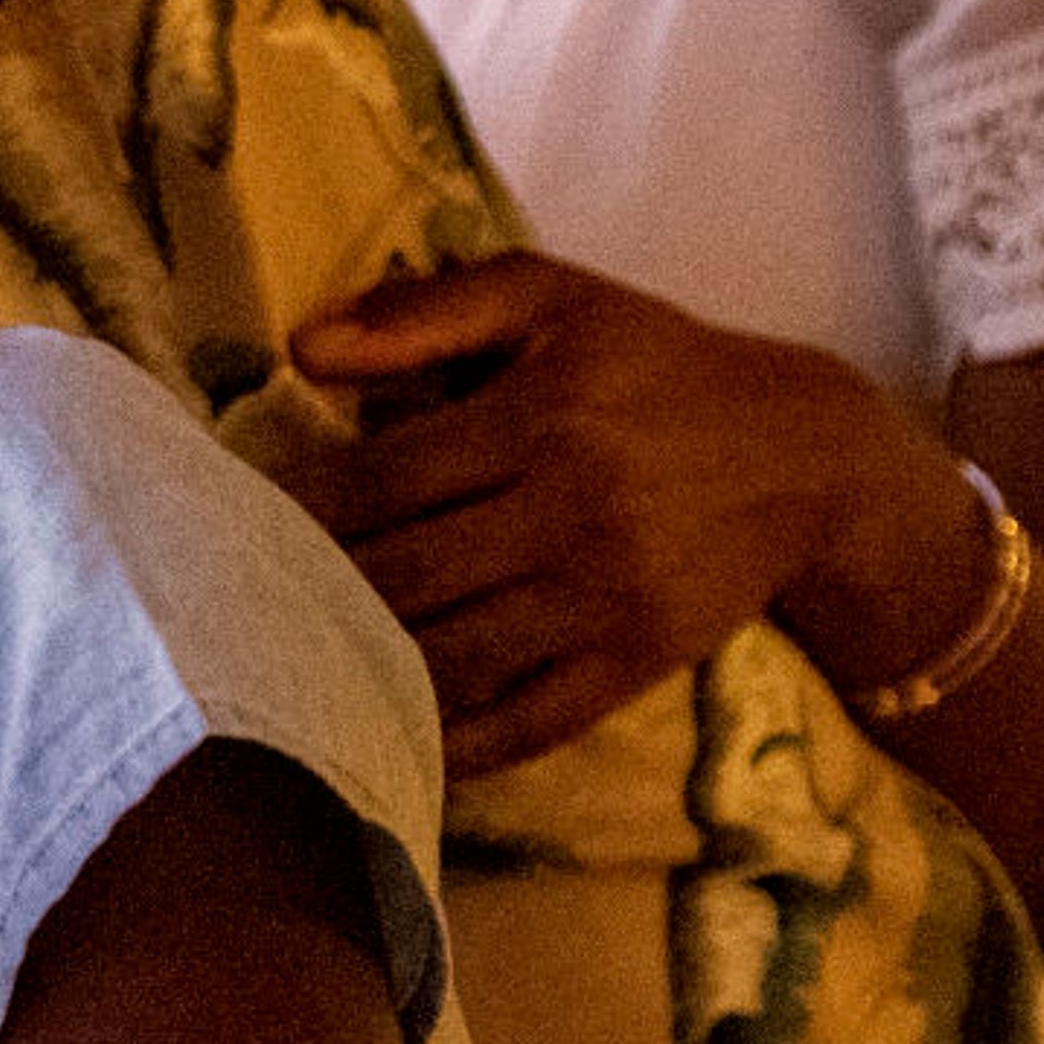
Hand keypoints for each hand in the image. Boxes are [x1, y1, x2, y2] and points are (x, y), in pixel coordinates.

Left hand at [285, 251, 881, 774]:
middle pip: (401, 575)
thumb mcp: (550, 300)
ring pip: (450, 658)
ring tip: (290, 660)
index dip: (294, 506)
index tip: (232, 516)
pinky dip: (451, 743)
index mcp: (537, 418)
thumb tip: (300, 347)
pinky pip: (525, 724)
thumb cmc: (656, 363)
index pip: (380, 479)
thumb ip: (424, 310)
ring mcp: (603, 602)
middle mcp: (568, 516)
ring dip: (361, 667)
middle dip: (308, 590)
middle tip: (238, 599)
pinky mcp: (633, 667)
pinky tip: (384, 735)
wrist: (811, 458)